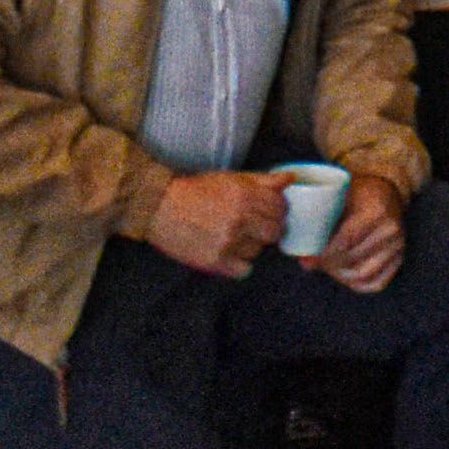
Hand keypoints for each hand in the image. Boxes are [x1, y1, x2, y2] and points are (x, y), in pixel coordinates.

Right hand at [146, 169, 288, 276]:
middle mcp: (240, 219)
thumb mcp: (230, 178)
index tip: (269, 212)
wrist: (159, 206)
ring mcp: (228, 242)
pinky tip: (229, 252)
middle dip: (268, 229)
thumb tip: (289, 179)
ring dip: (251, 245)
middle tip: (254, 227)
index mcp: (245, 196)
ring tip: (233, 237)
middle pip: (275, 231)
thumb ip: (262, 180)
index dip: (278, 210)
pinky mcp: (216, 261)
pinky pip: (245, 270)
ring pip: (259, 250)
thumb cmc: (195, 190)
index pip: (281, 208)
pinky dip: (240, 264)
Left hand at [318, 173, 408, 290]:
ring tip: (330, 267)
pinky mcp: (399, 259)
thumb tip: (305, 262)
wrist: (386, 192)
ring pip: (364, 274)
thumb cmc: (358, 194)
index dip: (326, 252)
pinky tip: (345, 275)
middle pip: (353, 258)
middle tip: (317, 261)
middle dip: (330, 265)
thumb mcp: (339, 199)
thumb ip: (320, 226)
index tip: (312, 255)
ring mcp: (397, 246)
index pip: (347, 239)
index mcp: (376, 211)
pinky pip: (376, 283)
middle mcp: (391, 230)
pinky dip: (357, 284)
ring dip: (341, 276)